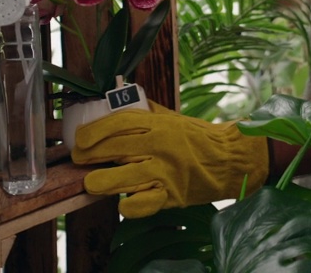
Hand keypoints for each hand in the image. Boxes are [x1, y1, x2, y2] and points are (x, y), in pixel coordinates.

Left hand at [72, 101, 269, 217]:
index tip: (79, 139)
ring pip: (125, 178)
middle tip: (78, 159)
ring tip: (92, 182)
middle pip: (115, 149)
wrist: (231, 160)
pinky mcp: (173, 195)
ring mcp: (166, 172)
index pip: (119, 123)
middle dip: (90, 155)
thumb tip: (119, 104)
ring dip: (102, 181)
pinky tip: (122, 203)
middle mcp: (161, 146)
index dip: (94, 131)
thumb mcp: (173, 118)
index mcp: (160, 124)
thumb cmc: (198, 139)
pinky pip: (144, 203)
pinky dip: (130, 205)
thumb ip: (147, 113)